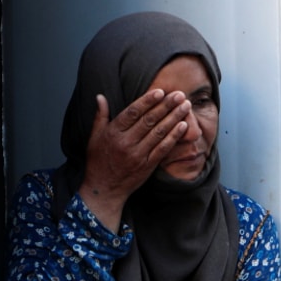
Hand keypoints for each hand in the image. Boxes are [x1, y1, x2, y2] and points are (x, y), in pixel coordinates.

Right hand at [78, 89, 191, 229]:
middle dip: (166, 106)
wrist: (104, 189)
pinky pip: (163, 148)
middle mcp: (126, 143)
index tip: (160, 91)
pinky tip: (183, 126)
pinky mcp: (147, 165)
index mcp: (113, 132)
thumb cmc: (98, 161)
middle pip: (149, 120)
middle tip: (179, 94)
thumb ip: (100, 116)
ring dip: (174, 117)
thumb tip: (99, 96)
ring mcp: (138, 155)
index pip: (133, 113)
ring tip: (185, 106)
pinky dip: (174, 136)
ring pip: (159, 132)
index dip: (147, 101)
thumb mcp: (94, 137)